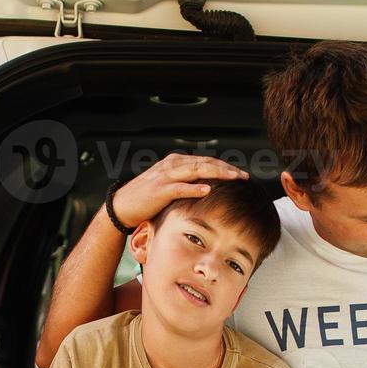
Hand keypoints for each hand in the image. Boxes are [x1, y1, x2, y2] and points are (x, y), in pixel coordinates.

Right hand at [109, 153, 248, 227]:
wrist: (122, 206)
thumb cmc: (146, 200)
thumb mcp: (168, 186)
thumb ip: (185, 183)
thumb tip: (206, 188)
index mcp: (175, 163)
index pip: (205, 161)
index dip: (224, 166)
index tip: (240, 173)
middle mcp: (172, 165)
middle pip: (205, 163)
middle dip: (226, 168)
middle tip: (244, 175)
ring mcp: (165, 176)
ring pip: (196, 170)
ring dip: (217, 173)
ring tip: (233, 178)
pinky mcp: (159, 190)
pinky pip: (180, 187)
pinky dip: (194, 188)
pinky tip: (208, 189)